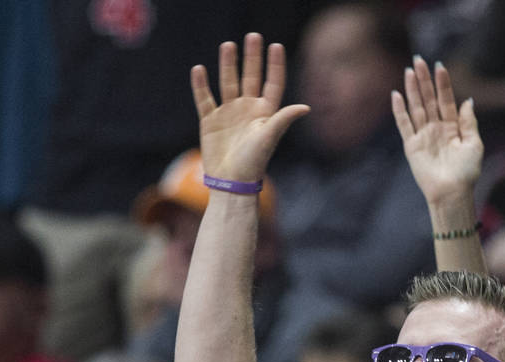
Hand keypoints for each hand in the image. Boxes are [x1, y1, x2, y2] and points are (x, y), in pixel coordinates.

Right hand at [191, 33, 309, 181]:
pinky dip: (201, 85)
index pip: (272, 83)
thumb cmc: (254, 162)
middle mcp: (247, 110)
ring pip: (228, 83)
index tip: (276, 46)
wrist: (231, 182)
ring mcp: (228, 113)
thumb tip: (306, 107)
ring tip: (228, 46)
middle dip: (252, 57)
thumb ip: (284, 119)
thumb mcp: (269, 138)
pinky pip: (205, 98)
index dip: (275, 65)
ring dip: (228, 65)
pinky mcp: (210, 121)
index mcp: (265, 113)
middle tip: (253, 36)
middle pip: (250, 77)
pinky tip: (199, 69)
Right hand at [392, 57, 482, 204]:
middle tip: (419, 59)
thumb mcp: (474, 144)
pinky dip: (400, 111)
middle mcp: (436, 129)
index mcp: (453, 128)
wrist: (452, 193)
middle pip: (429, 99)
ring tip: (409, 71)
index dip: (443, 83)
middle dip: (424, 80)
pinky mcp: (412, 146)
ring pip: (416, 107)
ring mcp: (423, 136)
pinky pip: (404, 125)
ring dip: (412, 89)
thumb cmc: (466, 173)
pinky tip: (396, 95)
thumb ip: (469, 122)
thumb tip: (467, 100)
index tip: (439, 65)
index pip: (446, 100)